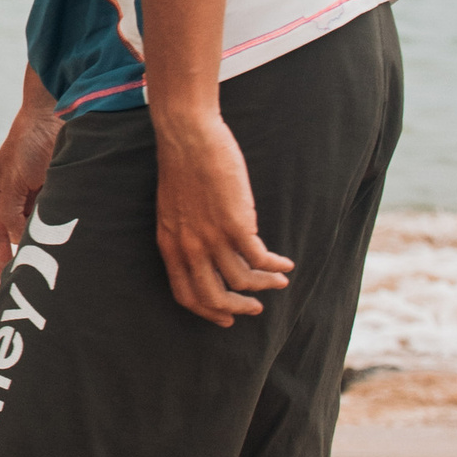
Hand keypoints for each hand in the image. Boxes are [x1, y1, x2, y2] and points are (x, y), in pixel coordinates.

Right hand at [0, 88, 62, 275]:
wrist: (57, 110)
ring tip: (60, 262)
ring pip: (45, 226)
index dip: (1, 258)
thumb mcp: (13, 182)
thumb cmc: (28, 142)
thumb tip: (19, 243)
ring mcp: (45, 193)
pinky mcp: (67, 187)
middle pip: (22, 234)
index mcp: (0, 194)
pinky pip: (65, 213)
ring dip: (50, 240)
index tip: (7, 283)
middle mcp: (22, 196)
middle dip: (29, 254)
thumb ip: (12, 214)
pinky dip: (67, 225)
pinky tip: (75, 238)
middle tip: (38, 279)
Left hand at [152, 109, 294, 327]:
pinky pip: (260, 259)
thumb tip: (209, 254)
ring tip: (279, 282)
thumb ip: (185, 236)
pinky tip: (286, 264)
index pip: (185, 294)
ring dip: (264, 285)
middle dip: (237, 309)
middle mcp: (188, 248)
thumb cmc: (182, 168)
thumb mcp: (173, 211)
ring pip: (242, 281)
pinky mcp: (236, 224)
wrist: (188, 138)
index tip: (226, 318)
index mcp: (169, 246)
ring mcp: (211, 238)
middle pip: (213, 298)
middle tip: (255, 309)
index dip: (207, 311)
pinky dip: (275, 266)